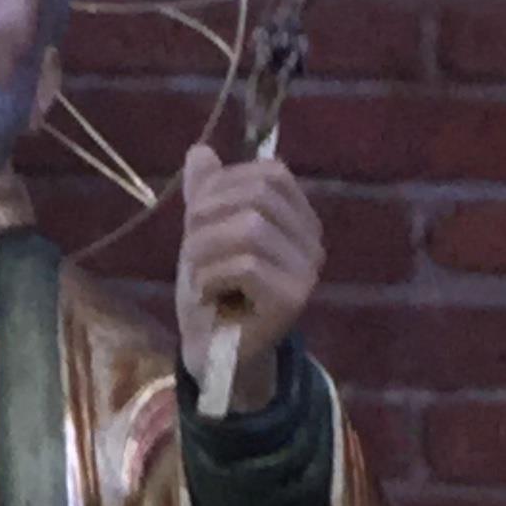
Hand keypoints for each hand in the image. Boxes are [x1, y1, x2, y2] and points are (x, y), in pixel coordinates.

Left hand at [175, 143, 323, 411]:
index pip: (270, 175)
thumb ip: (206, 195)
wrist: (211, 354)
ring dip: (205, 249)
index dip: (225, 186)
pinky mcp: (292, 300)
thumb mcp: (204, 234)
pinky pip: (246, 265)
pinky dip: (211, 277)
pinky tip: (208, 297)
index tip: (198, 219)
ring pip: (250, 228)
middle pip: (259, 196)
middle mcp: (312, 242)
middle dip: (209, 216)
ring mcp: (306, 272)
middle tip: (192, 251)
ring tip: (198, 276)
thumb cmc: (213, 292)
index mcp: (299, 219)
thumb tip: (199, 152)